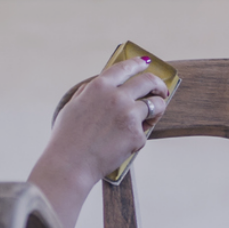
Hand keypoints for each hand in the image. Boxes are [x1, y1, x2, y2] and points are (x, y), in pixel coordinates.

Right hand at [27, 58, 171, 227]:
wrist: (70, 164)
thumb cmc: (67, 138)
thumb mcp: (73, 106)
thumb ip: (89, 92)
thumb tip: (101, 84)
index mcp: (99, 87)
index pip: (125, 68)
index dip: (138, 63)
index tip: (146, 62)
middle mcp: (117, 96)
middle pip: (148, 81)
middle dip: (158, 84)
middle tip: (161, 90)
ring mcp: (129, 115)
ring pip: (156, 104)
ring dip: (158, 108)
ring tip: (154, 115)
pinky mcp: (137, 135)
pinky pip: (144, 131)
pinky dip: (138, 136)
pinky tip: (124, 144)